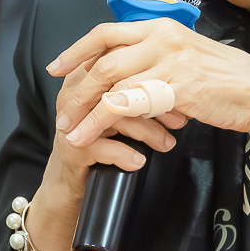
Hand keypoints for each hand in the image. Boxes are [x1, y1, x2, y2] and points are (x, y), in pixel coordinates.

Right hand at [14, 58, 185, 250]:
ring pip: (116, 116)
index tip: (181, 95)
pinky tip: (140, 161)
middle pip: (121, 89)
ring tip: (166, 144)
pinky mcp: (71, 149)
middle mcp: (76, 95)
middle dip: (155, 104)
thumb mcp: (121, 115)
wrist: (67, 183)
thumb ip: (141, 95)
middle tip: (179, 121)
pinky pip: (105, 146)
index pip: (125, 67)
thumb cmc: (100, 144)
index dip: (155, 79)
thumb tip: (179, 92)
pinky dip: (126, 154)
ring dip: (147, 132)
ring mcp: (72, 121)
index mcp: (89, 77)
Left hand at [47, 19, 249, 153]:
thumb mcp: (189, 56)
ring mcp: (167, 61)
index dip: (77, 49)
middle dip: (75, 86)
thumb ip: (160, 58)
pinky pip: (125, 105)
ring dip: (83, 109)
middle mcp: (161, 37)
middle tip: (60, 107)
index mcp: (162, 27)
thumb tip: (133, 76)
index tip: (57, 66)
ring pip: (109, 83)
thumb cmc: (230, 79)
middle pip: (102, 58)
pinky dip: (100, 123)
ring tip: (68, 129)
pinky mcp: (173, 88)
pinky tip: (89, 137)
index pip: (107, 32)